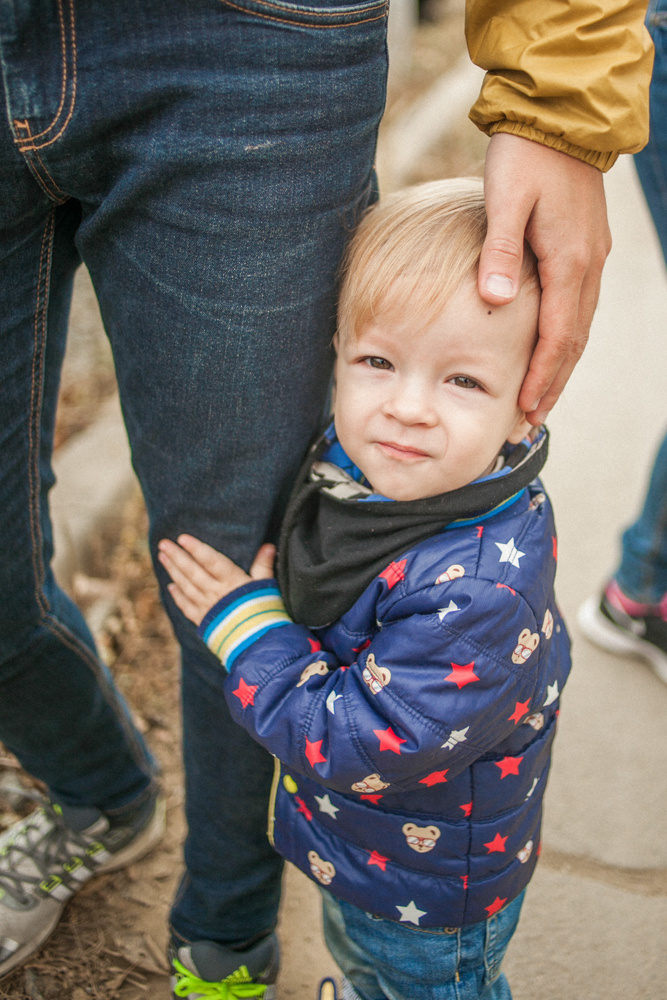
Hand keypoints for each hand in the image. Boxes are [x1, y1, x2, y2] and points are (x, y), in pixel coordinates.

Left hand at [157, 535, 275, 625]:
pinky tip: (170, 586)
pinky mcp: (204, 622)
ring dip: (173, 571)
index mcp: (232, 581)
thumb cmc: (265, 613)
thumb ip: (263, 566)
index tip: (182, 538)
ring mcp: (207, 607)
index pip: (210, 560)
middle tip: (163, 543)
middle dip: (177, 556)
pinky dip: (177, 596)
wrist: (259, 645)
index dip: (196, 548)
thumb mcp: (266, 587)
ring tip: (162, 557)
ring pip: (186, 586)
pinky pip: (186, 606)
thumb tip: (268, 546)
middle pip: (192, 571)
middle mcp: (215, 592)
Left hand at [479, 133, 611, 423]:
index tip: (525, 410)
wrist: (560, 117)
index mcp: (569, 262)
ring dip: (559, 367)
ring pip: (578, 329)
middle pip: (572, 343)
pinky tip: (549, 353)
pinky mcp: (584, 250)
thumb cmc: (525, 157)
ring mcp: (590, 259)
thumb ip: (500, 252)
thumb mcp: (504, 199)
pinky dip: (564, 339)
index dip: (541, 378)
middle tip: (530, 422)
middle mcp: (587, 267)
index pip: (557, 337)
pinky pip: (577, 309)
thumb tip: (496, 302)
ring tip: (539, 399)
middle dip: (551, 385)